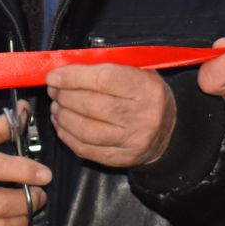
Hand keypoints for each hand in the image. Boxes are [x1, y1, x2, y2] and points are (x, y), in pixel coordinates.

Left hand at [45, 63, 175, 166]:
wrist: (170, 131)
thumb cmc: (146, 95)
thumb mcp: (139, 72)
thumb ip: (108, 66)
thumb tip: (68, 67)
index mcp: (146, 89)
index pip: (103, 80)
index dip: (73, 77)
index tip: (54, 75)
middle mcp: (141, 117)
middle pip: (91, 105)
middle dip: (64, 96)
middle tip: (54, 90)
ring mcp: (131, 141)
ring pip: (85, 130)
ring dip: (62, 116)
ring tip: (56, 106)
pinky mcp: (120, 159)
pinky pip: (84, 148)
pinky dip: (67, 135)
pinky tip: (62, 124)